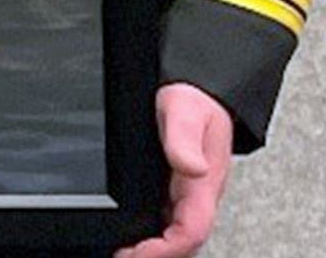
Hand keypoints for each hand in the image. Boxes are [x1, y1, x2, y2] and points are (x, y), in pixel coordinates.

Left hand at [115, 83, 233, 257]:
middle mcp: (198, 193)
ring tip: (123, 252)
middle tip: (121, 257)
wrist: (202, 85)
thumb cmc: (195, 97)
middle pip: (184, 241)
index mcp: (204, 184)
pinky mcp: (178, 185)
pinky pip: (169, 218)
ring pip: (177, 232)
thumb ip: (184, 139)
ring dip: (154, 247)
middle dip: (155, 256)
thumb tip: (192, 167)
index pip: (191, 231)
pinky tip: (132, 232)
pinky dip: (152, 231)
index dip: (164, 250)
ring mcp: (189, 192)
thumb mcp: (184, 110)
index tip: (135, 254)